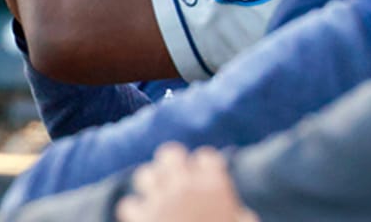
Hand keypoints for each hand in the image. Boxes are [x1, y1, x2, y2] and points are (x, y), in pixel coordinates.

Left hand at [116, 143, 259, 221]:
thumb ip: (242, 216)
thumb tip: (239, 211)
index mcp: (215, 186)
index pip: (206, 157)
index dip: (206, 168)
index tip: (207, 181)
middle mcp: (185, 186)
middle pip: (170, 154)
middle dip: (173, 164)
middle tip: (178, 180)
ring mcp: (160, 201)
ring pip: (145, 175)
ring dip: (151, 185)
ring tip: (159, 197)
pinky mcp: (141, 219)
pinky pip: (129, 204)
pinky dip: (136, 211)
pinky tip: (145, 218)